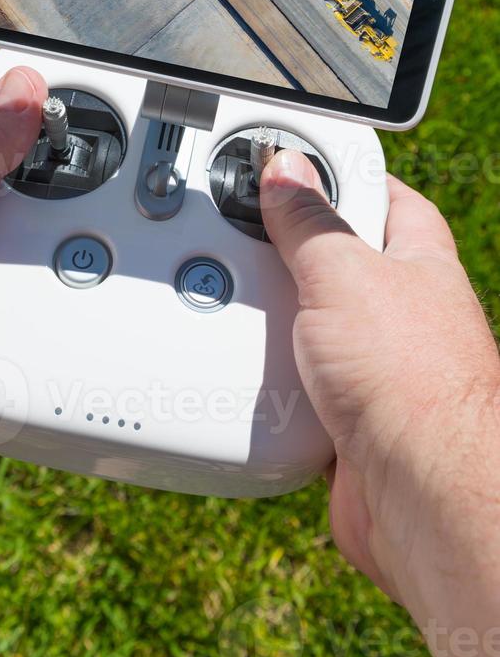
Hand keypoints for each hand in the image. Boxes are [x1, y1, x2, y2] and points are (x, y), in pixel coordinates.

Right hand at [261, 150, 499, 656]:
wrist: (420, 495)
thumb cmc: (414, 381)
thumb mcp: (344, 274)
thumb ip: (310, 221)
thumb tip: (287, 172)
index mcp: (414, 257)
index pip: (376, 193)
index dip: (332, 173)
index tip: (285, 162)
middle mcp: (397, 306)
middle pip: (330, 255)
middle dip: (286, 250)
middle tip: (243, 235)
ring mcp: (370, 358)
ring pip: (306, 318)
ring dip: (273, 317)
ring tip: (237, 302)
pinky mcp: (343, 406)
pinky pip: (294, 373)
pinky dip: (270, 370)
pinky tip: (249, 363)